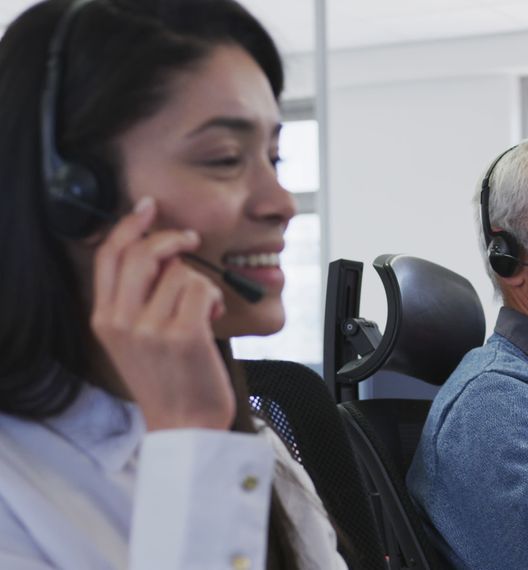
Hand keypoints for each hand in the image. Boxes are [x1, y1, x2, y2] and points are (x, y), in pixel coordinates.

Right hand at [90, 197, 234, 430]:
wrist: (184, 425)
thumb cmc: (170, 378)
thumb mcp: (135, 339)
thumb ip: (137, 298)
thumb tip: (160, 251)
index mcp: (104, 319)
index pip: (108, 256)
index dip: (128, 225)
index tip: (148, 207)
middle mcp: (121, 321)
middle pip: (142, 253)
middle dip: (171, 238)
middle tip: (191, 239)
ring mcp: (150, 328)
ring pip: (180, 271)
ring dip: (201, 283)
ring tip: (204, 309)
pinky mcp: (183, 334)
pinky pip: (202, 287)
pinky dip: (214, 296)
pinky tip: (213, 316)